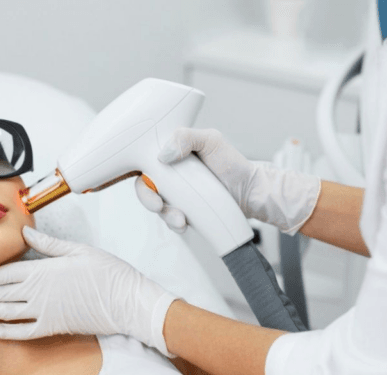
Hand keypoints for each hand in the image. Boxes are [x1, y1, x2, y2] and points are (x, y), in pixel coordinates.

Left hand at [0, 226, 177, 356]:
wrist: (126, 301)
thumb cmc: (107, 272)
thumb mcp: (78, 250)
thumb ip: (49, 245)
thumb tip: (26, 236)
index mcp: (42, 271)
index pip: (0, 275)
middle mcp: (37, 293)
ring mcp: (44, 312)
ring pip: (3, 313)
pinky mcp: (53, 326)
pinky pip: (23, 332)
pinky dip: (4, 332)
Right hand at [136, 127, 321, 234]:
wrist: (248, 190)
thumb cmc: (231, 162)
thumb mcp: (211, 140)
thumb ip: (186, 137)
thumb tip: (164, 154)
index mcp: (170, 154)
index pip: (143, 162)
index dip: (138, 174)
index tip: (147, 184)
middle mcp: (169, 175)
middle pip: (145, 188)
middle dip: (148, 200)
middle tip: (158, 206)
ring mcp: (176, 195)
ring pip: (158, 207)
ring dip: (165, 215)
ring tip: (180, 219)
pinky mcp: (184, 211)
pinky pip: (171, 220)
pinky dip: (174, 224)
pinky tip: (184, 224)